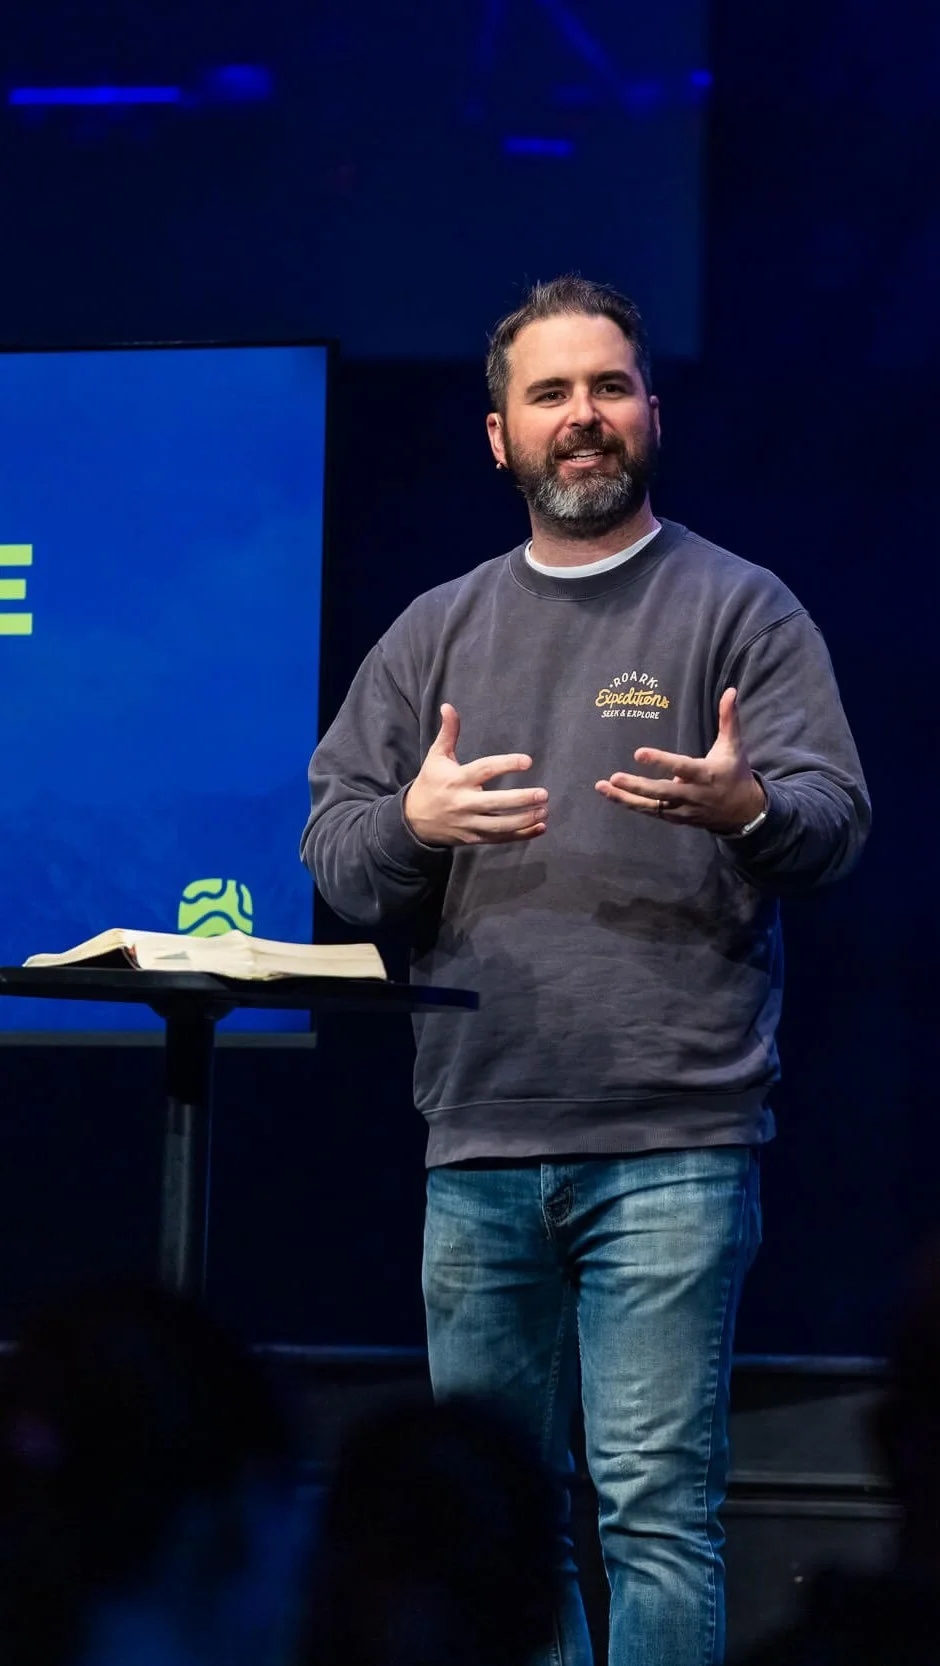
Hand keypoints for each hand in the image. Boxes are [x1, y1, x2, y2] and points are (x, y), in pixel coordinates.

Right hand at [405, 704, 548, 845]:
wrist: (414, 820)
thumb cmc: (431, 782)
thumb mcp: (436, 756)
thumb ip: (448, 733)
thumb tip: (448, 706)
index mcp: (457, 780)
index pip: (485, 770)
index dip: (506, 765)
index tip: (528, 761)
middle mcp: (463, 803)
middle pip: (495, 803)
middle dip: (521, 800)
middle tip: (543, 794)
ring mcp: (468, 823)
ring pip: (500, 825)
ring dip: (524, 819)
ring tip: (544, 811)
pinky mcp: (473, 839)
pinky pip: (500, 838)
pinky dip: (521, 835)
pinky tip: (540, 827)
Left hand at [594, 688, 765, 832]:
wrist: (742, 812)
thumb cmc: (734, 772)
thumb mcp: (734, 745)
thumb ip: (729, 718)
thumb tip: (730, 690)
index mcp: (706, 774)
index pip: (682, 767)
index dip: (661, 761)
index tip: (639, 753)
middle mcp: (693, 794)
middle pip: (661, 792)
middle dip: (636, 787)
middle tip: (614, 777)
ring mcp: (683, 809)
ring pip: (651, 806)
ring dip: (625, 798)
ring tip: (602, 787)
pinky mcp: (676, 818)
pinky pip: (652, 813)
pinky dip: (632, 805)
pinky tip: (613, 794)